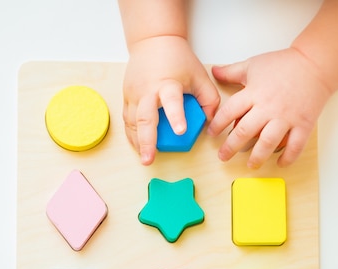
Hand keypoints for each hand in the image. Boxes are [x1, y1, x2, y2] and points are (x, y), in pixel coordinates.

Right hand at [122, 35, 219, 164]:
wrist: (153, 41)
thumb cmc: (178, 59)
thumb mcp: (200, 76)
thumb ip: (210, 99)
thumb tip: (211, 123)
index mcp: (168, 83)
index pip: (172, 101)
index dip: (176, 116)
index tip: (180, 131)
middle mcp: (148, 90)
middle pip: (144, 118)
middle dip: (146, 141)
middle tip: (149, 159)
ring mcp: (134, 93)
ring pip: (132, 122)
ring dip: (137, 142)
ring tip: (144, 158)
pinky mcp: (126, 96)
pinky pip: (127, 120)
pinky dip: (131, 134)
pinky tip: (138, 146)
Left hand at [207, 48, 331, 167]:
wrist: (315, 64)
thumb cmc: (284, 64)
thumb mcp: (253, 65)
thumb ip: (232, 72)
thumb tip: (214, 72)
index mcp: (254, 93)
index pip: (229, 112)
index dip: (217, 125)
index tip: (212, 134)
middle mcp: (268, 108)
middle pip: (244, 132)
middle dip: (231, 147)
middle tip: (223, 156)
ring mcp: (286, 117)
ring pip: (268, 142)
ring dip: (257, 157)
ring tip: (250, 165)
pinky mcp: (303, 124)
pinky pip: (295, 146)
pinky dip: (287, 157)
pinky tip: (280, 163)